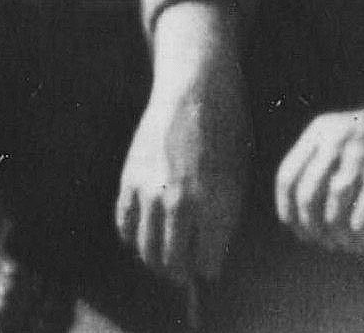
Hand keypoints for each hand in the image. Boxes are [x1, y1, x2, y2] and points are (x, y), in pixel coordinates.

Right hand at [118, 6, 249, 283]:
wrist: (196, 91)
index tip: (208, 263)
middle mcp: (181, 204)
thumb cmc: (226, 133)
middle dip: (181, 272)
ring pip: (146, 251)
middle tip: (184, 269)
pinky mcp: (129, 179)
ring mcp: (151, 192)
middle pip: (173, 265)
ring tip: (165, 255)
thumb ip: (223, 223)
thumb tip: (208, 260)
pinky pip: (124, 224)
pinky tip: (144, 232)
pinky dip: (132, 236)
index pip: (206, 264)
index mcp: (215, 206)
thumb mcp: (238, 180)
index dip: (209, 266)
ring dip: (156, 260)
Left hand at [272, 85, 363, 254]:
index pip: (287, 175)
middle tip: (326, 242)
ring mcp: (361, 157)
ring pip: (331, 214)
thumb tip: (304, 210)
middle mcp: (337, 140)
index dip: (287, 209)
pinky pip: (360, 221)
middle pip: (305, 198)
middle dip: (311, 228)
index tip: (298, 229)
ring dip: (339, 237)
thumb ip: (328, 158)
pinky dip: (363, 238)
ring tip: (353, 243)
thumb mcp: (354, 132)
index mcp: (324, 128)